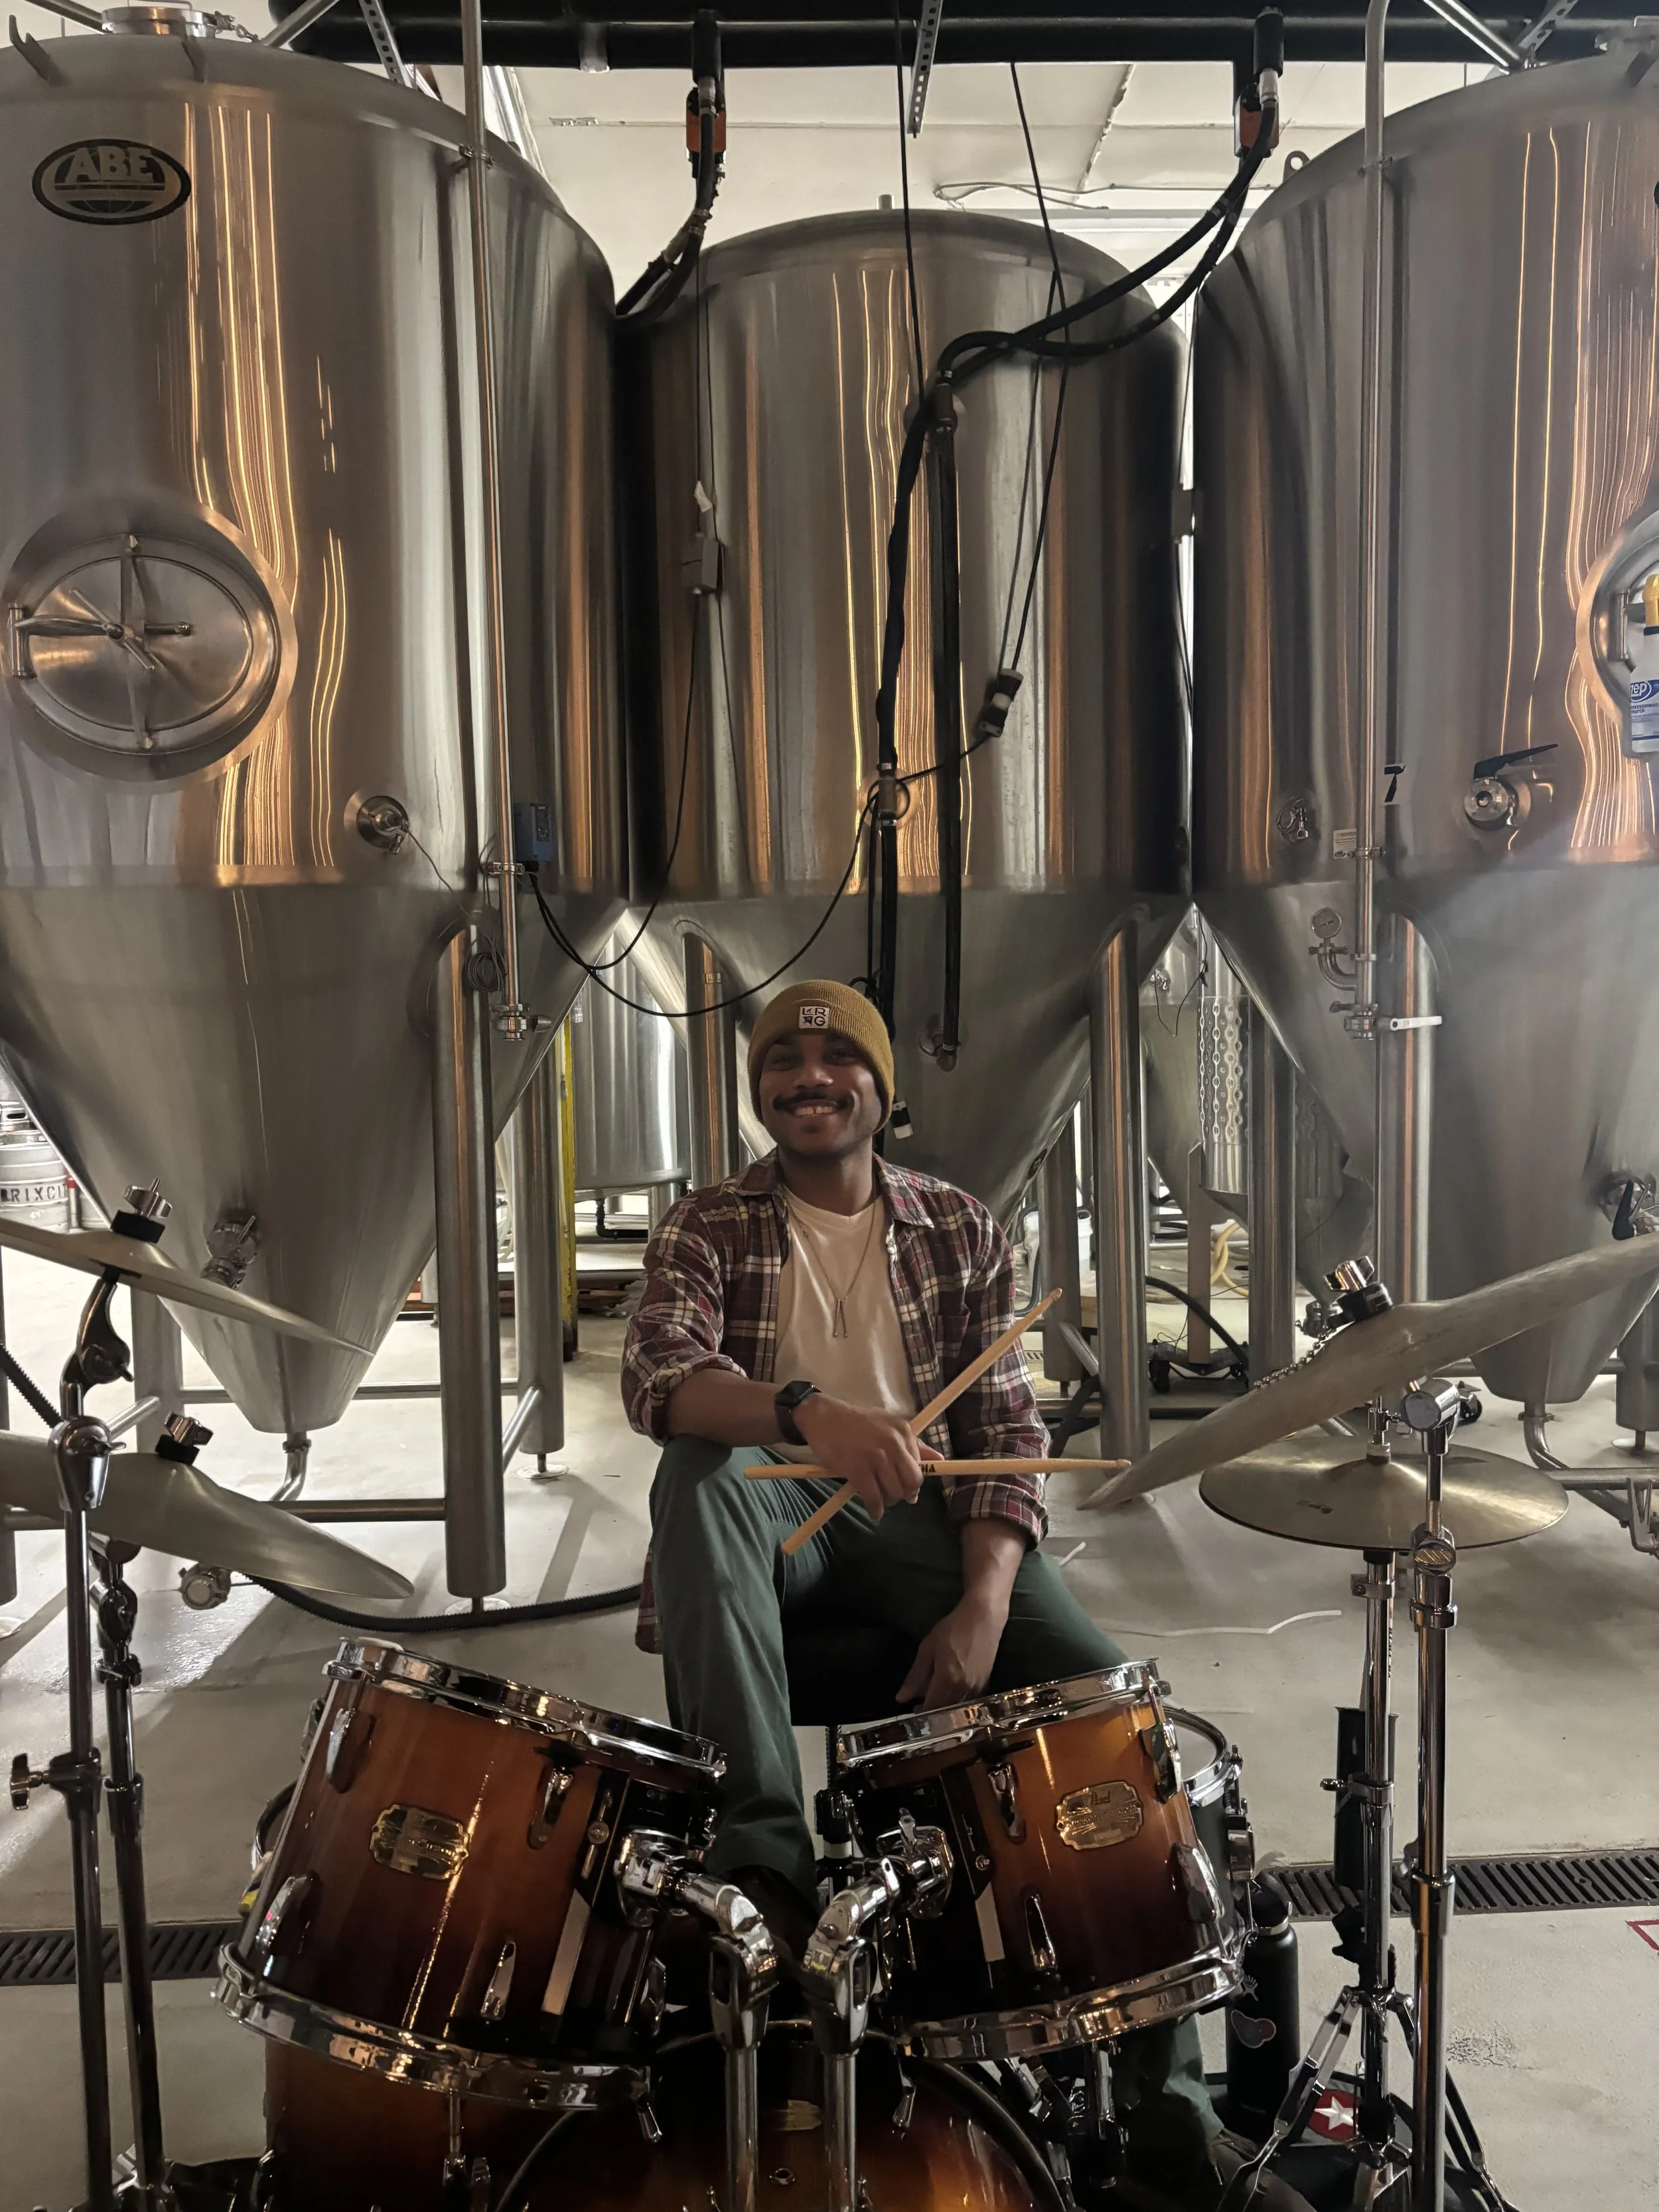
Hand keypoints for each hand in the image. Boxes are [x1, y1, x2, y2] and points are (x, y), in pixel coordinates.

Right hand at [793, 1395, 938, 1519]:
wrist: (823, 1416)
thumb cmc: (856, 1422)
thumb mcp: (888, 1426)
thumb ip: (914, 1444)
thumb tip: (940, 1459)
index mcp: (904, 1431)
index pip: (920, 1466)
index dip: (913, 1481)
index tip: (907, 1488)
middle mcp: (894, 1444)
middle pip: (912, 1482)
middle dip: (906, 1494)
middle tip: (896, 1497)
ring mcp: (876, 1457)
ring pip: (894, 1492)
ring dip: (888, 1502)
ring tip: (880, 1500)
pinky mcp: (858, 1470)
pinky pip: (874, 1498)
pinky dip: (875, 1510)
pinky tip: (874, 1512)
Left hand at [897, 1591, 1007, 1708]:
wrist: (984, 1617)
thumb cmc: (953, 1628)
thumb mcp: (928, 1648)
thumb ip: (915, 1676)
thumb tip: (901, 1698)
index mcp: (948, 1679)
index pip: (932, 1708)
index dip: (922, 1714)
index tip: (912, 1710)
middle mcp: (964, 1688)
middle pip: (946, 1712)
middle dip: (932, 1712)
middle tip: (920, 1704)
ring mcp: (978, 1687)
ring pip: (958, 1708)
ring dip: (945, 1708)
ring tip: (935, 1696)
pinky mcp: (986, 1683)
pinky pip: (970, 1701)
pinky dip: (959, 1702)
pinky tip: (952, 1691)